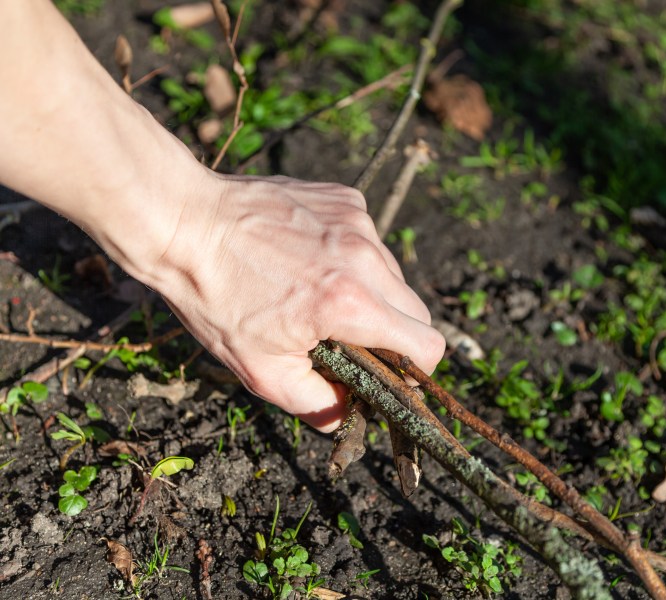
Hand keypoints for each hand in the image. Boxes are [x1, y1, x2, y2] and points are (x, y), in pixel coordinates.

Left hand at [153, 173, 444, 431]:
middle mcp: (364, 258)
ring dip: (372, 293)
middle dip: (393, 333)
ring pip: (392, 273)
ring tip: (321, 294)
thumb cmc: (216, 298)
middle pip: (416, 309)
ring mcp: (356, 222)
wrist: (184, 223)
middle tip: (351, 339)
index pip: (427, 343)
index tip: (396, 372)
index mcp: (350, 305)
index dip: (418, 368)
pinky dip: (352, 256)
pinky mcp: (344, 199)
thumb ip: (315, 404)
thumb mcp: (260, 370)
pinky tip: (311, 258)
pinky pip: (369, 239)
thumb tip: (345, 414)